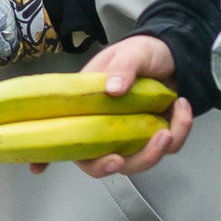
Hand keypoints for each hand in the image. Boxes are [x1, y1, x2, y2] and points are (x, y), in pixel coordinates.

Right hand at [59, 34, 192, 178]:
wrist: (177, 54)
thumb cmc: (143, 51)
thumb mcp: (132, 52)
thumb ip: (123, 67)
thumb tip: (113, 89)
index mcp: (88, 105)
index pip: (62, 132)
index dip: (46, 154)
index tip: (37, 169)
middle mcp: (104, 126)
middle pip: (97, 161)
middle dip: (110, 166)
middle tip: (120, 159)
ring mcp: (130, 135)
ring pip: (135, 162)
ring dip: (153, 152)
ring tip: (169, 129)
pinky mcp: (155, 137)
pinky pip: (166, 148)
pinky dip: (179, 132)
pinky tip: (182, 108)